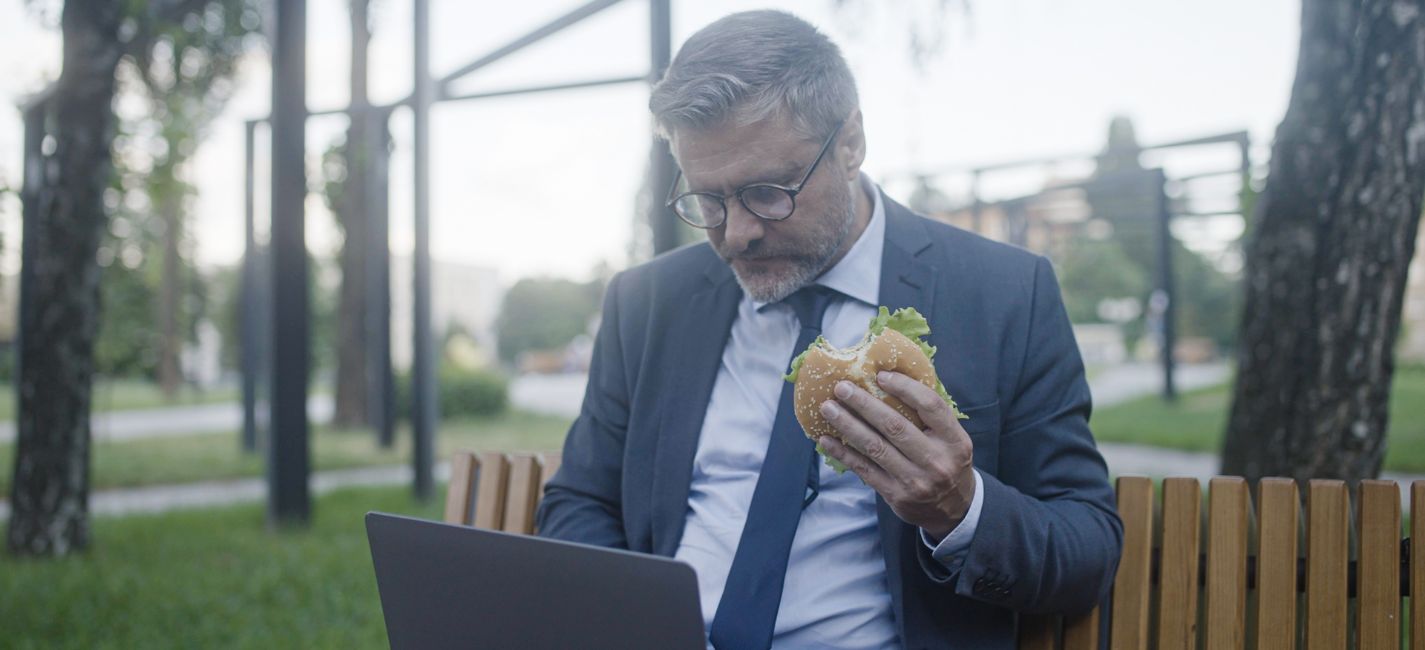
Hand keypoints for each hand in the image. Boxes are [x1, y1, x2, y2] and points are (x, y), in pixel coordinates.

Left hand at [817, 371, 974, 540]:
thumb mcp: (952, 439)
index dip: (905, 387)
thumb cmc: (947, 462)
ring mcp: (915, 480)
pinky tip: (826, 439)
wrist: (953, 509)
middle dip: (864, 404)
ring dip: (847, 425)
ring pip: (875, 447)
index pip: (930, 406)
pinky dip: (843, 453)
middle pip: (895, 426)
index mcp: (955, 440)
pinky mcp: (895, 495)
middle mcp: (936, 461)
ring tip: (828, 408)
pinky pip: (864, 469)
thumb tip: (893, 379)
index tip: (880, 376)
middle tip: (841, 387)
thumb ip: (931, 415)